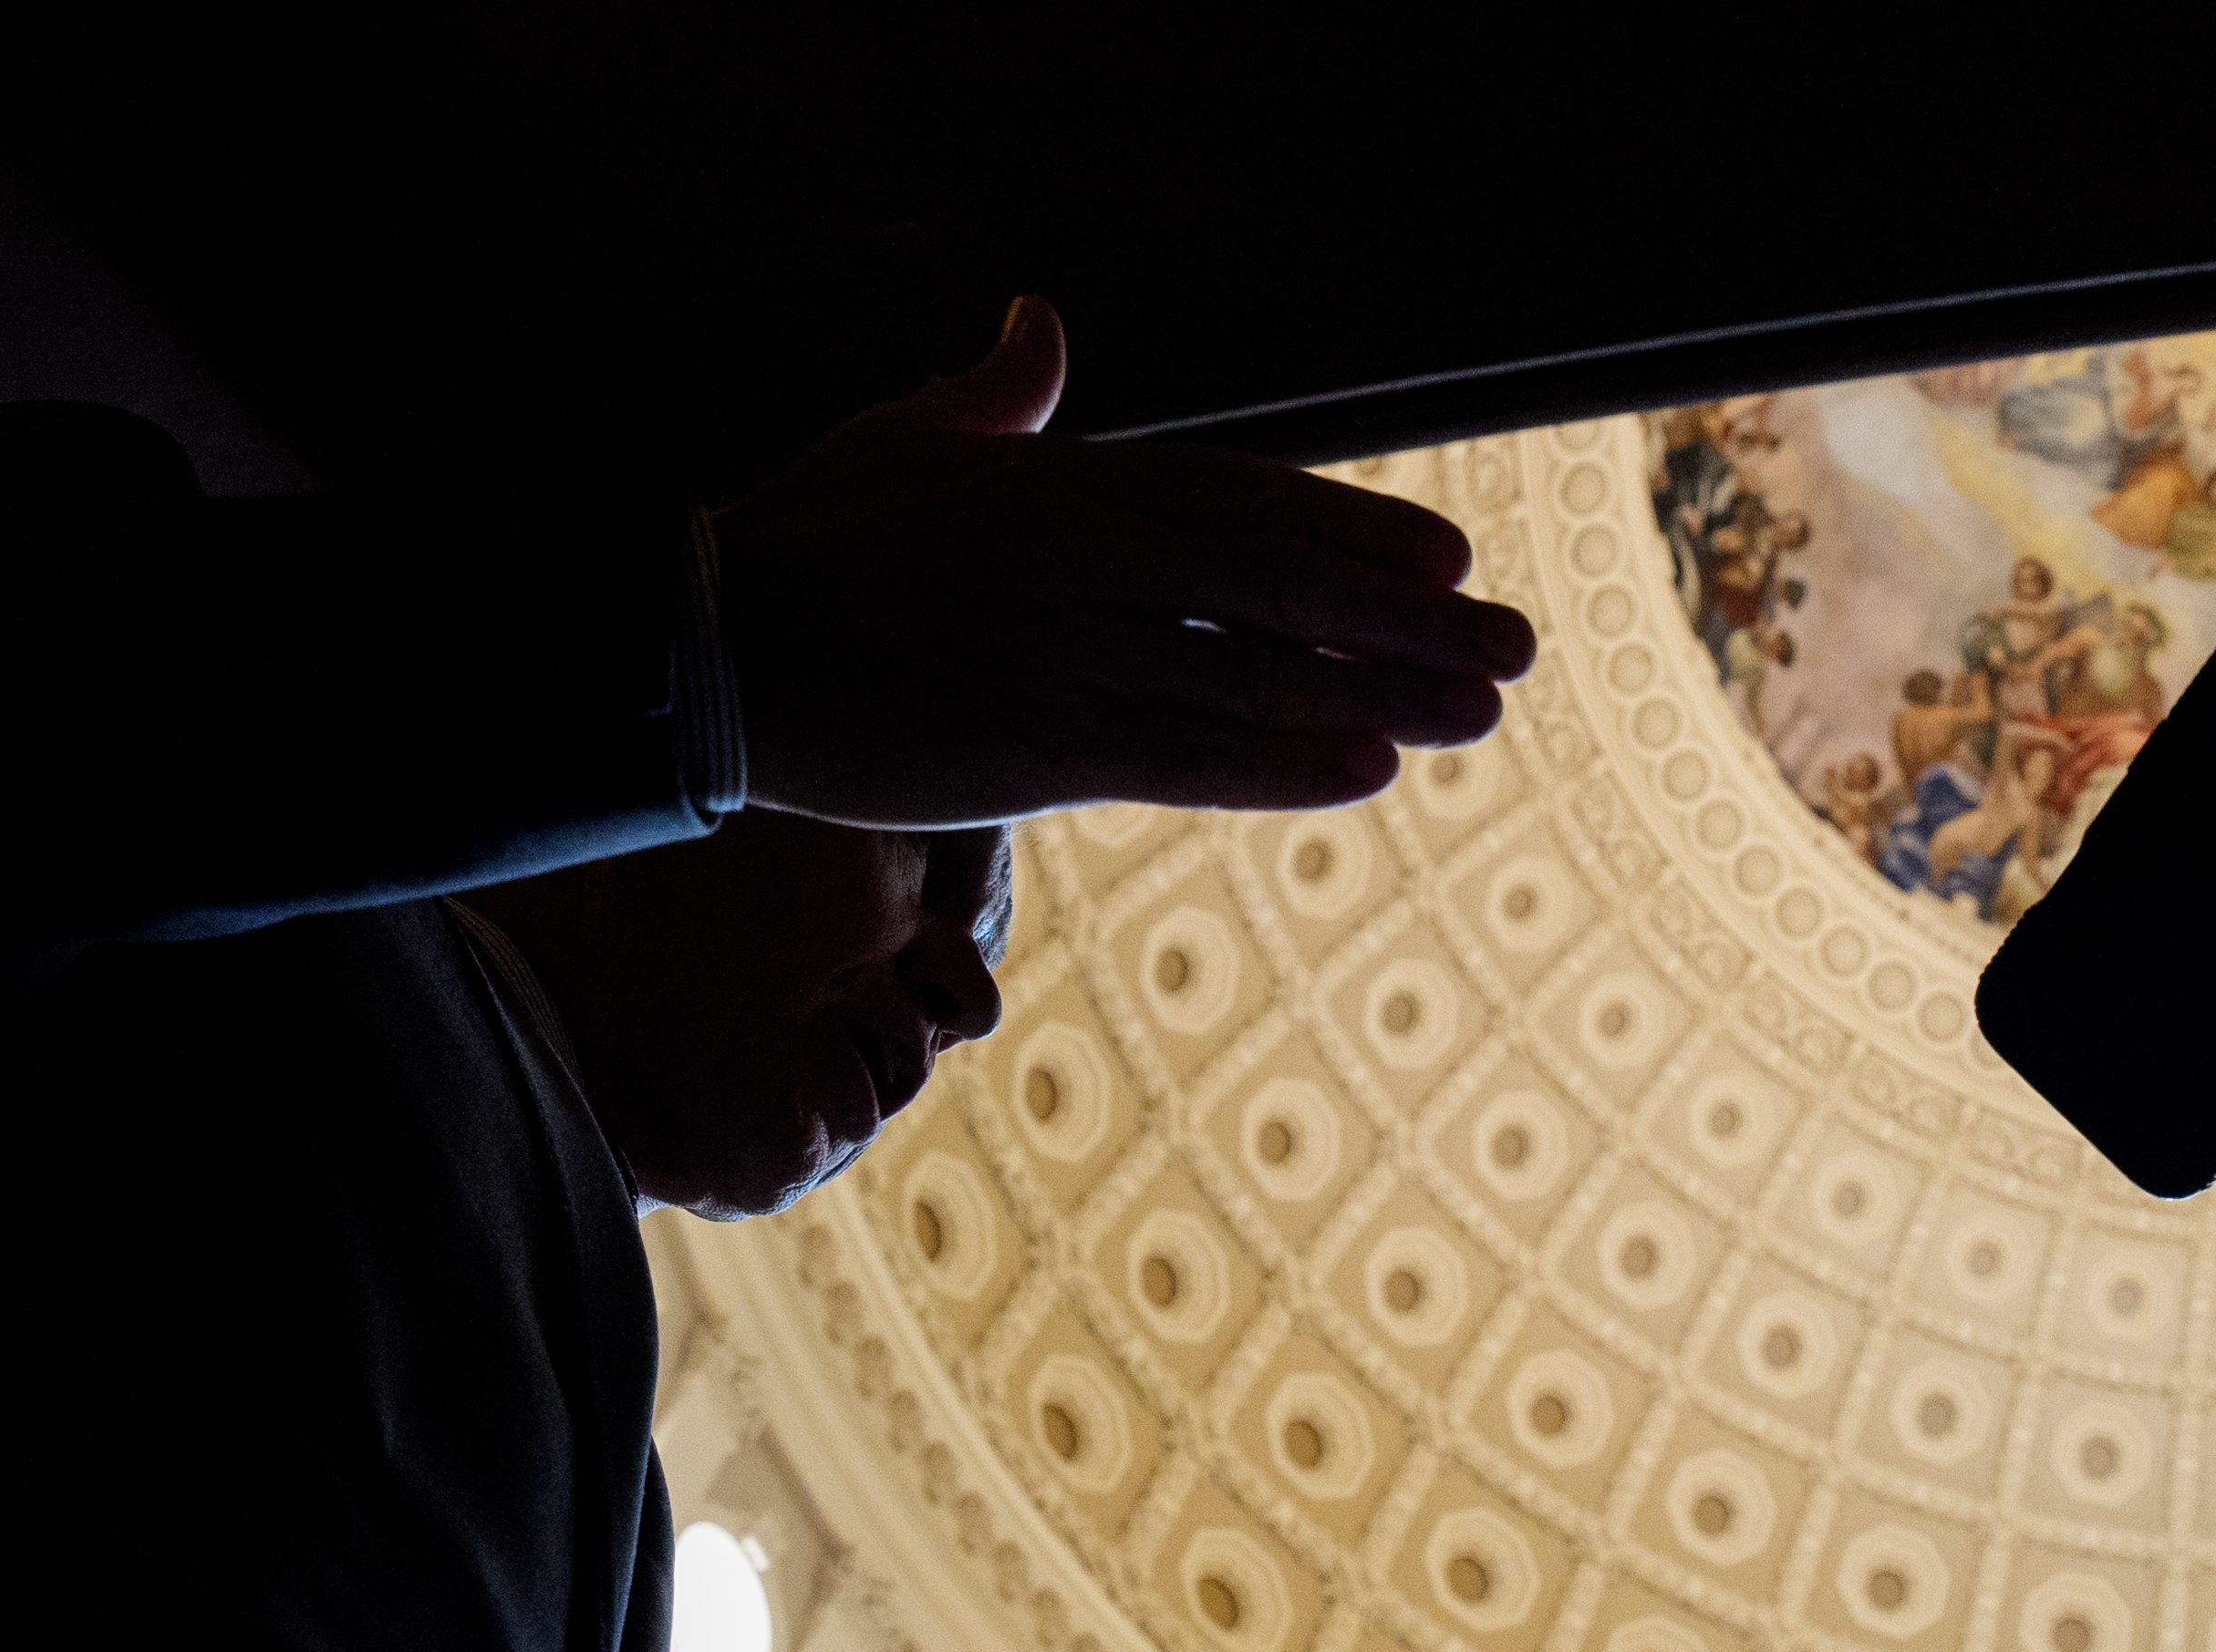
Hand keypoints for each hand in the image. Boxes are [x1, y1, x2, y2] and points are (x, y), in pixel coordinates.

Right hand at [715, 298, 1535, 828]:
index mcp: (1061, 484)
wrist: (701, 646)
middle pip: (1276, 581)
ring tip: (1480, 710)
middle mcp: (1082, 558)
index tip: (1448, 558)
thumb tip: (1039, 325)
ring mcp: (1064, 650)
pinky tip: (1369, 762)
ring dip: (1380, 690)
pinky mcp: (1034, 744)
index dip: (1352, 528)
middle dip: (1403, 614)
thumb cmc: (802, 542)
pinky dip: (1282, 758)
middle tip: (1513, 643)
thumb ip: (999, 396)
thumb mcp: (909, 440)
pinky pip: (1186, 753)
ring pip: (1254, 669)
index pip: (1242, 501)